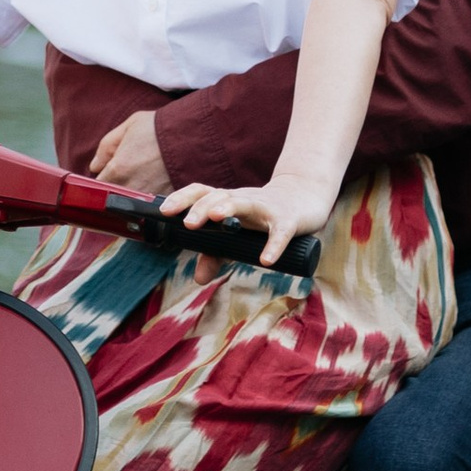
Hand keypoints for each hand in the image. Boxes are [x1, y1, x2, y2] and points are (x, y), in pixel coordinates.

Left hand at [89, 109, 173, 199]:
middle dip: (115, 188)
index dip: (101, 181)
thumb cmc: (160, 128)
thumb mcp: (129, 126)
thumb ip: (107, 146)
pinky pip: (150, 203)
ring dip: (132, 195)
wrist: (194, 135)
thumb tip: (94, 166)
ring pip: (132, 203)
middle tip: (126, 175)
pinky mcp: (166, 200)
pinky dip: (149, 197)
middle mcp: (131, 187)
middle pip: (114, 198)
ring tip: (141, 178)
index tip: (107, 175)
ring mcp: (149, 196)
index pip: (98, 188)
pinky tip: (154, 183)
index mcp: (118, 170)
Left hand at [163, 167, 336, 272]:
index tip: (165, 211)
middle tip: (188, 223)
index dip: (183, 199)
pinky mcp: (289, 220)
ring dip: (229, 208)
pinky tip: (265, 260)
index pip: (201, 193)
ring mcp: (266, 207)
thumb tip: (198, 278)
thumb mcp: (239, 235)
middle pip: (218, 195)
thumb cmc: (264, 217)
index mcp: (228, 201)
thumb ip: (217, 254)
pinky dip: (273, 245)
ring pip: (245, 202)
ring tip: (214, 220)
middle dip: (201, 207)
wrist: (305, 198)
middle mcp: (244, 200)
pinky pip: (280, 231)